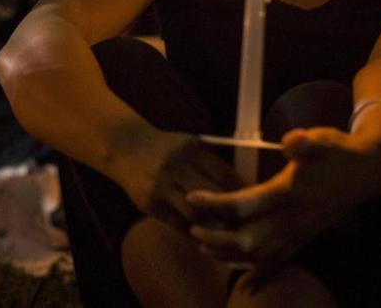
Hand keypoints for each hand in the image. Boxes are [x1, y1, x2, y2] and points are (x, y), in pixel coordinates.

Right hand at [111, 128, 244, 234]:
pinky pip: (178, 225)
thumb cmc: (166, 147)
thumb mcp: (190, 145)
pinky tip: (207, 236)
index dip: (243, 191)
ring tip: (228, 233)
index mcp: (190, 149)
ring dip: (213, 227)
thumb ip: (213, 164)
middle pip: (212, 197)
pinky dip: (195, 233)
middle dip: (231, 212)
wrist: (124, 147)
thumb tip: (244, 189)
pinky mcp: (149, 205)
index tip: (256, 202)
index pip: (224, 175)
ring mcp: (159, 187)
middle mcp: (174, 167)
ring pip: (195, 215)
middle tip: (246, 223)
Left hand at [185, 127, 380, 276]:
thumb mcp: (321, 139)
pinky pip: (279, 262)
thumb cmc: (337, 152)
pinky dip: (259, 272)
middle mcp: (293, 218)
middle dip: (217, 238)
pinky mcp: (304, 238)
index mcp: (289, 193)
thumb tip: (293, 139)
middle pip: (248, 240)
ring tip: (204, 246)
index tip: (192, 198)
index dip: (217, 203)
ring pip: (260, 255)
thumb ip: (304, 143)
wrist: (367, 172)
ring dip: (230, 255)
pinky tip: (246, 283)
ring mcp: (299, 232)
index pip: (246, 204)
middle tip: (192, 227)